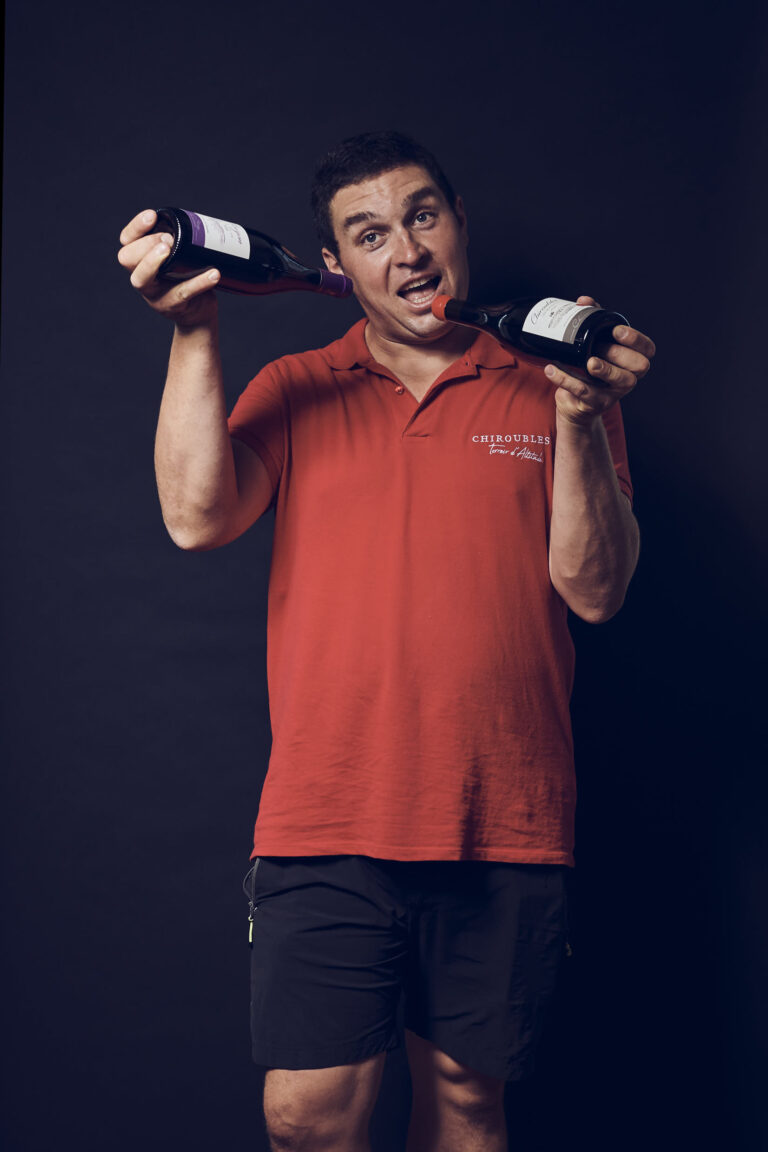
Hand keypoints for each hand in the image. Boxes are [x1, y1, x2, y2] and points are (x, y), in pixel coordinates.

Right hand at [117, 209, 219, 327]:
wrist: (198, 314)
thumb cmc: (186, 278)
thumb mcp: (178, 257)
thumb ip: (176, 239)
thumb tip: (185, 217)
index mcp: (140, 262)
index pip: (127, 242)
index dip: (136, 228)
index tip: (152, 215)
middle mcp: (142, 278)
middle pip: (127, 258)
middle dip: (146, 244)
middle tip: (169, 238)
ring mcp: (155, 295)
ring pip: (142, 279)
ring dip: (152, 261)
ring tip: (169, 247)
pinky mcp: (174, 307)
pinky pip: (183, 293)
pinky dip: (199, 282)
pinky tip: (213, 273)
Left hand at [545, 295, 655, 423]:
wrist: (574, 402)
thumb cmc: (587, 367)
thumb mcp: (592, 342)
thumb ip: (591, 319)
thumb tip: (583, 301)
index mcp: (631, 359)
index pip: (647, 349)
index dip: (636, 340)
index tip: (617, 330)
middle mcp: (628, 376)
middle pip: (639, 365)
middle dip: (620, 354)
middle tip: (600, 347)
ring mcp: (614, 392)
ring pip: (619, 381)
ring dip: (605, 369)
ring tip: (588, 362)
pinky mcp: (595, 403)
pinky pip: (583, 391)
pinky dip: (565, 379)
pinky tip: (551, 369)